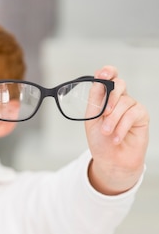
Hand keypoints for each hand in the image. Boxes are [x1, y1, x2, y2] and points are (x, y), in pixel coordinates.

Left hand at [85, 65, 149, 194]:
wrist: (111, 162)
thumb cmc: (100, 142)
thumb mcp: (92, 120)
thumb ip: (95, 100)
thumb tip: (98, 80)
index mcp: (106, 98)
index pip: (109, 77)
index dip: (108, 72)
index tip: (103, 74)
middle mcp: (120, 100)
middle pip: (119, 84)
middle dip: (110, 98)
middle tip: (103, 115)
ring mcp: (131, 107)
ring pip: (124, 102)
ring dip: (113, 120)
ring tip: (107, 133)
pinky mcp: (141, 116)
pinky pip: (133, 114)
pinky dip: (122, 127)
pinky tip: (116, 138)